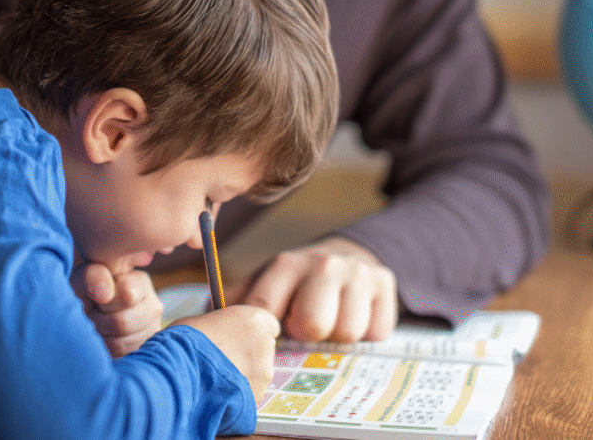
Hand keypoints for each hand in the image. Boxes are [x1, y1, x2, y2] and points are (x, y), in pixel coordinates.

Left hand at [71, 263, 163, 356]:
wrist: (88, 309)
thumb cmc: (86, 290)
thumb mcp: (84, 276)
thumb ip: (94, 276)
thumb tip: (105, 295)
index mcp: (140, 282)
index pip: (127, 295)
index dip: (104, 300)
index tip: (96, 298)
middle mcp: (153, 306)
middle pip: (124, 323)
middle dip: (100, 320)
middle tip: (93, 314)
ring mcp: (152, 330)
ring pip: (122, 342)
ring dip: (102, 335)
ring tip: (98, 324)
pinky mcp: (145, 349)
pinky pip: (122, 355)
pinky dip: (106, 348)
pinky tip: (104, 336)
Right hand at [173, 305, 278, 400]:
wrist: (181, 373)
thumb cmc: (186, 341)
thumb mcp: (201, 321)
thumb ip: (219, 326)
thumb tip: (217, 332)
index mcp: (254, 319)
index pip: (269, 324)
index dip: (252, 332)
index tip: (239, 337)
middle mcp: (265, 345)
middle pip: (263, 350)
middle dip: (248, 355)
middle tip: (223, 359)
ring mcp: (263, 373)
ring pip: (257, 374)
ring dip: (242, 375)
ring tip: (216, 379)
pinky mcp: (256, 396)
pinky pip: (249, 393)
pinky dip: (236, 393)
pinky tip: (217, 392)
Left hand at [229, 237, 396, 342]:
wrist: (348, 255)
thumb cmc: (298, 281)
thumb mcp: (267, 281)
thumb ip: (238, 301)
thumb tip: (205, 321)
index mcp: (285, 264)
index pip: (264, 308)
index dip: (264, 332)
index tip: (269, 335)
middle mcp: (323, 264)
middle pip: (313, 324)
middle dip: (306, 334)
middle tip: (305, 328)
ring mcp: (357, 273)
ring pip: (347, 333)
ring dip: (337, 337)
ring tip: (330, 322)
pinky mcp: (386, 284)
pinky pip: (376, 333)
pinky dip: (366, 334)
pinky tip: (355, 318)